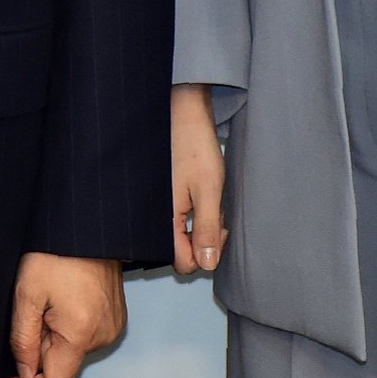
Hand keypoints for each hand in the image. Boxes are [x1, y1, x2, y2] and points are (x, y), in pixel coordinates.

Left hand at [2, 252, 124, 377]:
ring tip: (49, 302)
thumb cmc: (56, 252)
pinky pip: (85, 337)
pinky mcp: (114, 318)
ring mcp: (112, 326)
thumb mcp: (27, 294)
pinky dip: (69, 329)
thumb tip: (24, 374)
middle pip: (63, 365)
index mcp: (81, 333)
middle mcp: (103, 335)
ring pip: (73, 351)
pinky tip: (63, 301)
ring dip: (54, 337)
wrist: (85, 228)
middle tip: (32, 314)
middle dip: (40, 349)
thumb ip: (23, 340)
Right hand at [172, 83, 226, 274]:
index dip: (206, 254)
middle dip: (205, 238)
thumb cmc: (195, 146)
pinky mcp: (165, 195)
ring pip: (184, 233)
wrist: (184, 113)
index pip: (183, 262)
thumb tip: (207, 265)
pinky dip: (195, 211)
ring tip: (210, 196)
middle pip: (183, 250)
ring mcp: (160, 205)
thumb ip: (207, 228)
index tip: (219, 229)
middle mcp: (157, 216)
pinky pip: (181, 218)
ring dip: (201, 223)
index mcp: (164, 218)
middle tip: (217, 211)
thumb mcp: (208, 189)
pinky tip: (202, 192)